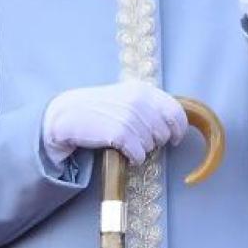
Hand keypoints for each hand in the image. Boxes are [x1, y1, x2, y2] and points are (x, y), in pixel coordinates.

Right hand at [41, 78, 187, 164]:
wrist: (68, 114)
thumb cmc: (98, 108)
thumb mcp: (125, 97)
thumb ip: (149, 105)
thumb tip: (173, 124)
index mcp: (143, 90)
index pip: (176, 111)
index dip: (179, 129)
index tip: (175, 138)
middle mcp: (139, 101)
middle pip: (165, 132)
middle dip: (156, 141)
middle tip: (140, 140)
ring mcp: (130, 117)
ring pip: (152, 145)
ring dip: (142, 149)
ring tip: (126, 142)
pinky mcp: (120, 133)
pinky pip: (140, 155)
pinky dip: (134, 157)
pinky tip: (124, 152)